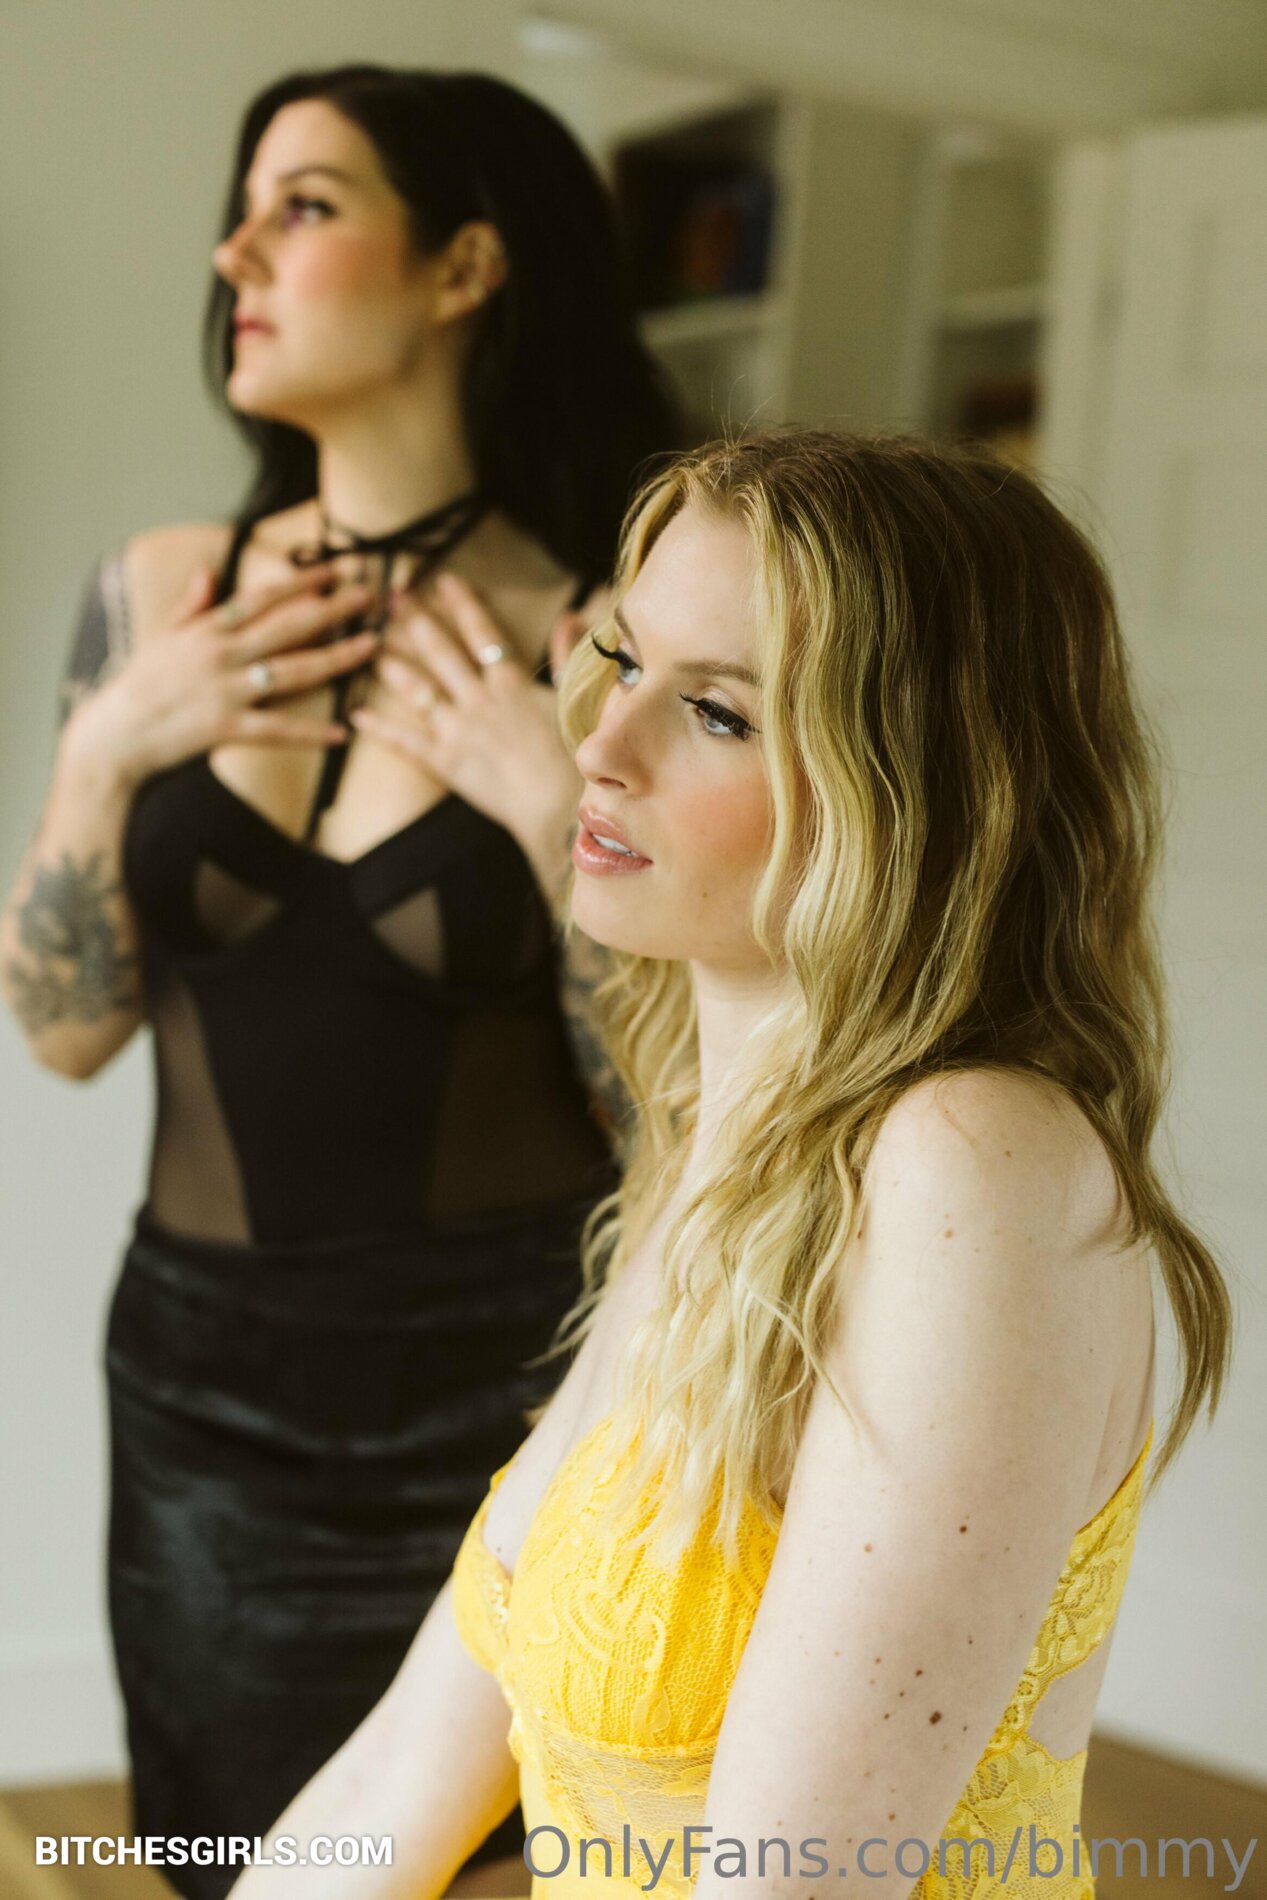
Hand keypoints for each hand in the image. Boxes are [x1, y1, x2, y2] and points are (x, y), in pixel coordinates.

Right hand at [62, 561, 380, 793]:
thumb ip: (191, 607)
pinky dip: (310, 732)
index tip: (335, 569)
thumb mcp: (161, 638)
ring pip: (292, 671)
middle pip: (288, 626)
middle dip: (332, 609)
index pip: (262, 597)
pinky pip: (277, 729)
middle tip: (370, 596)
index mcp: (207, 629)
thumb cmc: (137, 686)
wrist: (113, 735)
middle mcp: (221, 654)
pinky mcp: (226, 728)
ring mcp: (226, 691)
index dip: (301, 581)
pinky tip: (341, 731)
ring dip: (336, 658)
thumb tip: (209, 573)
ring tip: (370, 646)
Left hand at [349, 570, 587, 845]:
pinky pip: (406, 742)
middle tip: (391, 599)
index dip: (461, 604)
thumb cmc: (574, 757)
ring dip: (394, 667)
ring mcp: (457, 730)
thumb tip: (571, 618)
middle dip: (414, 622)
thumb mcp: (576, 699)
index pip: (481, 632)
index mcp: (510, 683)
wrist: (558, 805)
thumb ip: (568, 656)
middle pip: (440, 652)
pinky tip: (357, 717)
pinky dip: (381, 729)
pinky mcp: (445, 762)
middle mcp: (477, 699)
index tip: (442, 580)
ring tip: (372, 648)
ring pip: (418, 691)